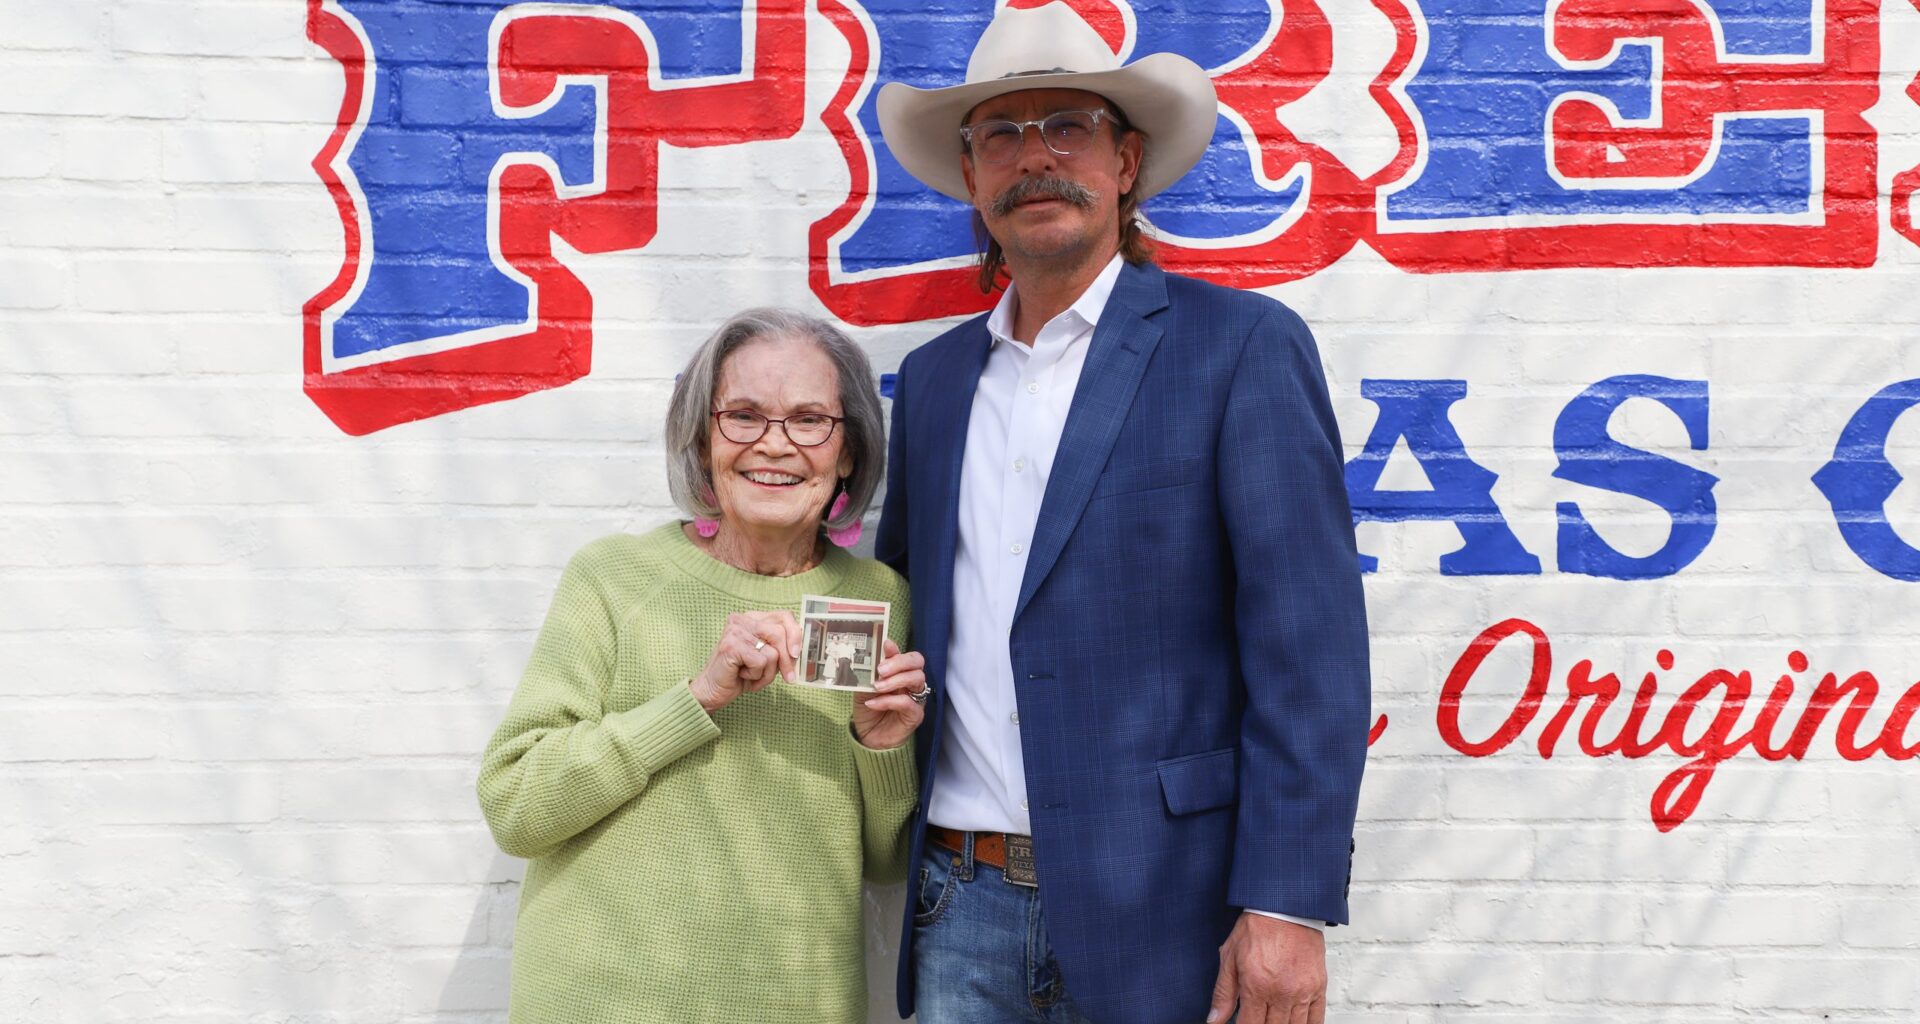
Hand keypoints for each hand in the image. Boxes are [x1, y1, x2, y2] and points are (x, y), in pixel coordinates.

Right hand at [690, 611, 800, 712]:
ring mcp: (735, 631)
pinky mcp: (731, 646)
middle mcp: (742, 619)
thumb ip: (780, 647)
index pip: (783, 616)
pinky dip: (756, 676)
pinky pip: (761, 662)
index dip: (795, 635)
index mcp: (752, 618)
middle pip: (780, 633)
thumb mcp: (766, 657)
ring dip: (768, 672)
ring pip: (772, 652)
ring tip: (752, 675)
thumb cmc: (740, 675)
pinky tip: (742, 676)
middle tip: (789, 678)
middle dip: (787, 660)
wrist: (712, 691)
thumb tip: (802, 648)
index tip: (797, 654)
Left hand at [851, 639, 926, 749]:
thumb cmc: (869, 710)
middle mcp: (911, 683)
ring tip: (877, 687)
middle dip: (899, 662)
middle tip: (881, 670)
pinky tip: (874, 703)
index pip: (906, 656)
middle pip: (917, 663)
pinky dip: (889, 701)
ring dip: (895, 680)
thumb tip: (870, 659)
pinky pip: (908, 703)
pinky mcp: (915, 715)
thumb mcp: (864, 688)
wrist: (868, 737)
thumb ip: (870, 673)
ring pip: (917, 679)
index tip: (885, 645)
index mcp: (901, 673)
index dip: (898, 650)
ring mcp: (916, 698)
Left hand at [1208, 912, 1326, 1023]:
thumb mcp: (1230, 957)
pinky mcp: (1318, 987)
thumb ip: (1223, 993)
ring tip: (1273, 1019)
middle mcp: (1282, 993)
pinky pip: (1316, 1019)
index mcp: (1257, 986)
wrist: (1286, 908)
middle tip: (1257, 1018)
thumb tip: (1214, 1019)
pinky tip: (1295, 1023)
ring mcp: (1302, 992)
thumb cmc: (1257, 928)